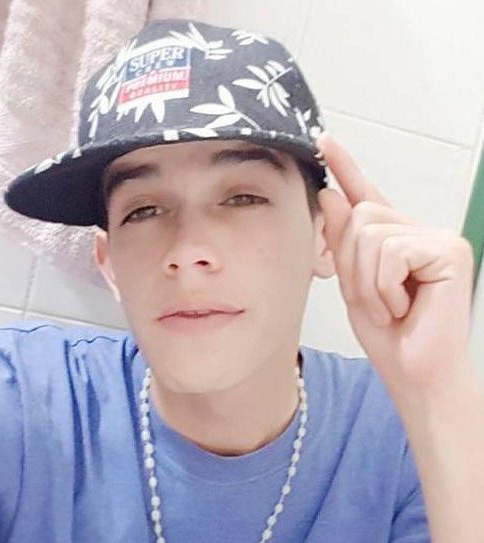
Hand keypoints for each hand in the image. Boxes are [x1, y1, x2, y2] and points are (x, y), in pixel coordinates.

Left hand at [316, 132, 474, 396]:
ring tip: (390, 308)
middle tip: (375, 301)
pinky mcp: (448, 249)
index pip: (364, 196)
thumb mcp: (352, 284)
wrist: (415, 373)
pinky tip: (404, 307)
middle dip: (352, 265)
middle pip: (360, 216)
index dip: (345, 167)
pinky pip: (390, 253)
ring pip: (370, 234)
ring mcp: (436, 238)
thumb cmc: (388, 335)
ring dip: (368, 283)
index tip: (324, 140)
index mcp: (393, 238)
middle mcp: (417, 230)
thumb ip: (342, 240)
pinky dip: (384, 288)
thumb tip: (331, 193)